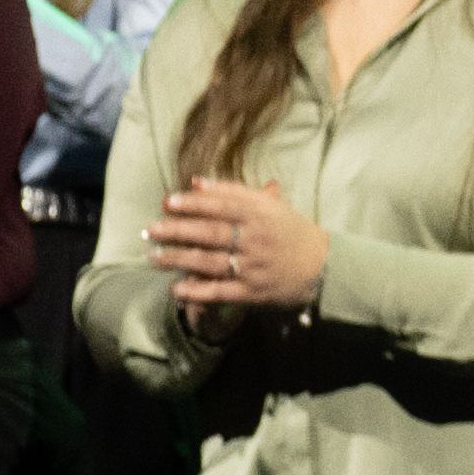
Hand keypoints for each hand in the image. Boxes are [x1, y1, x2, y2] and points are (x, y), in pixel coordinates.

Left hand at [143, 178, 331, 316]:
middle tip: (151, 229)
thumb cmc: (291, 231)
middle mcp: (256, 240)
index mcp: (261, 214)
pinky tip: (176, 289)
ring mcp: (254, 267)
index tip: (168, 202)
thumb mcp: (270, 206)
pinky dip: (197, 291)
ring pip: (210, 262)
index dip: (193, 204)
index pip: (222, 206)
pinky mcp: (253, 292)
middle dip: (178, 231)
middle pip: (211, 233)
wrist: (322, 268)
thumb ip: (232, 192)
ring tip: (154, 257)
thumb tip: (195, 182)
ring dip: (179, 260)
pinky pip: (220, 291)